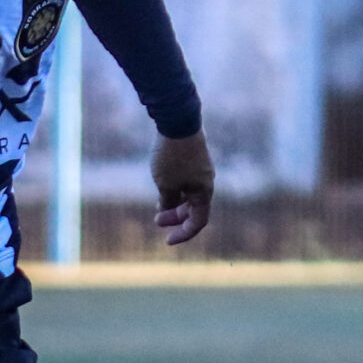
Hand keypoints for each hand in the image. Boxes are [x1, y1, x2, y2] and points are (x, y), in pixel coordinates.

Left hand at [151, 131, 213, 246]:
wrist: (178, 122)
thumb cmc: (172, 157)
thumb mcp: (165, 184)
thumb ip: (167, 201)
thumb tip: (167, 211)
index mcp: (204, 192)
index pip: (198, 222)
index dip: (183, 234)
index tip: (167, 240)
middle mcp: (206, 183)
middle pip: (194, 209)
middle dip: (175, 217)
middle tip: (156, 220)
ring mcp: (201, 171)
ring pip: (190, 195)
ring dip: (174, 204)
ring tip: (158, 206)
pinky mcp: (194, 160)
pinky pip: (187, 182)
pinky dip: (176, 190)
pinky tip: (162, 187)